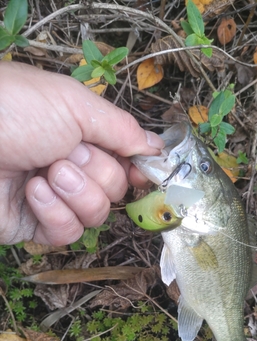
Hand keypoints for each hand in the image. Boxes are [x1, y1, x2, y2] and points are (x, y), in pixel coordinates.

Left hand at [0, 61, 163, 245]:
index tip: (147, 171)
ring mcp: (54, 200)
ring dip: (77, 192)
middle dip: (96, 171)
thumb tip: (157, 148)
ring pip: (96, 215)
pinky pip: (68, 233)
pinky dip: (55, 213)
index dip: (138, 169)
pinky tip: (32, 191)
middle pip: (115, 189)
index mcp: (82, 136)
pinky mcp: (35, 227)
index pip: (125, 161)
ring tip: (47, 171)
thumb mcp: (75, 105)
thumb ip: (122, 128)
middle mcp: (72, 168)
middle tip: (65, 153)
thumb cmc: (12, 109)